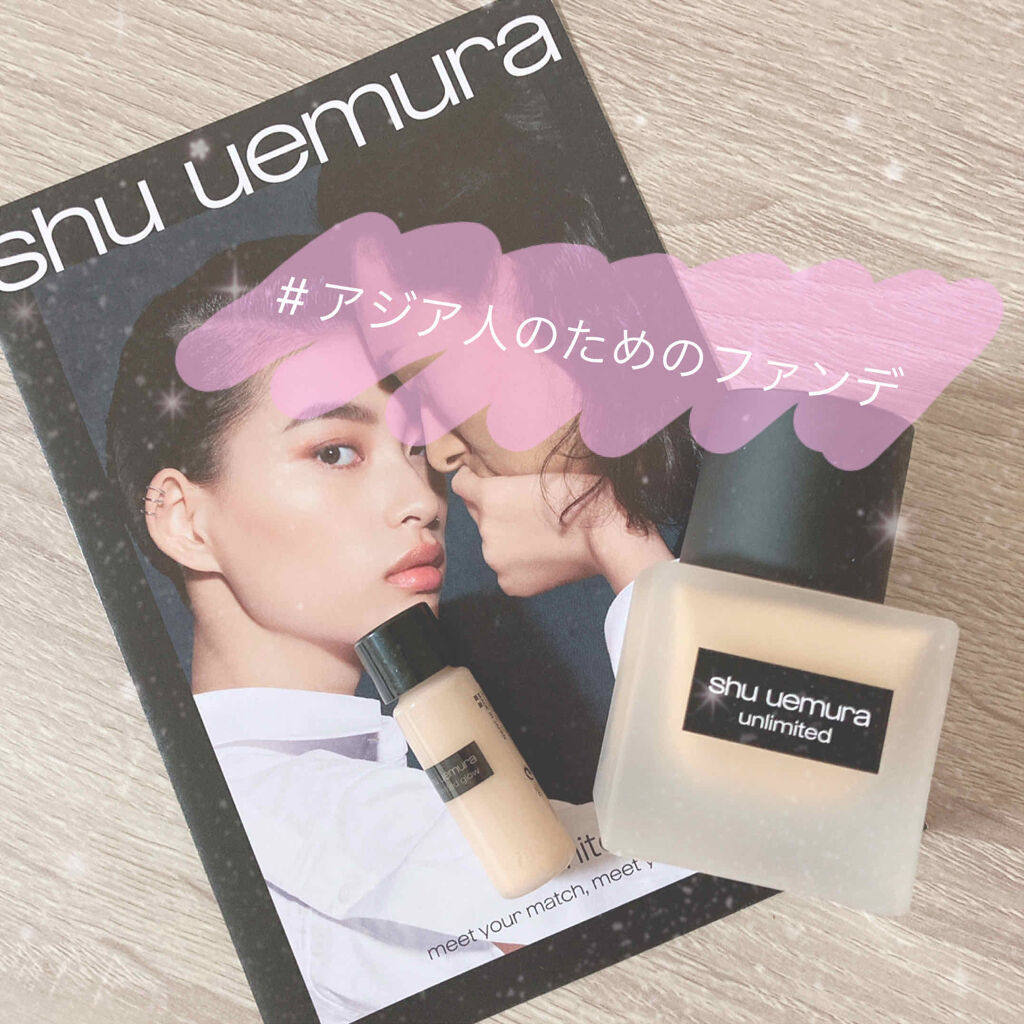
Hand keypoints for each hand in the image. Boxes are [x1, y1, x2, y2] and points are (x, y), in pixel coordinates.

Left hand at [451, 468, 672, 596]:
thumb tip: (508, 476)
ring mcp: (496, 559)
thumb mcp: (547, 470)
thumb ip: (516, 477)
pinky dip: (521, 564)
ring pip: (494, 544)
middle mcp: (486, 529)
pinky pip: (507, 570)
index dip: (474, 479)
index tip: (484, 479)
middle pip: (479, 515)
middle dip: (496, 511)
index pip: (461, 483)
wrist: (609, 537)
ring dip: (509, 539)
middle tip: (528, 511)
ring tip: (543, 535)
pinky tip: (545, 555)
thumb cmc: (587, 495)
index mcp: (490, 495)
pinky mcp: (510, 584)